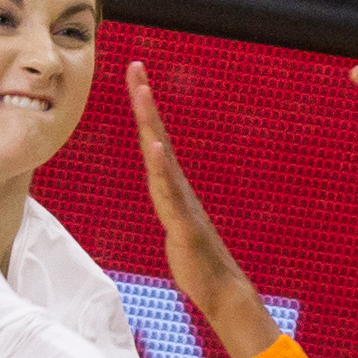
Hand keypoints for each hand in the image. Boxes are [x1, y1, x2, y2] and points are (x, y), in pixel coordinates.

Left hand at [127, 61, 277, 357]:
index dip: (144, 111)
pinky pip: (169, 191)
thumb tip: (162, 193)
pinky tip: (155, 146)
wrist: (221, 290)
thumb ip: (167, 207)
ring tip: (142, 93)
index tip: (137, 78)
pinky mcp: (184, 223)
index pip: (154, 142)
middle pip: (157, 136)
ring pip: (161, 157)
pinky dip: (161, 167)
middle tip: (136, 67)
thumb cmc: (197, 263)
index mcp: (171, 187)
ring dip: (151, 123)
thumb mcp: (173, 229)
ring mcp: (182, 203)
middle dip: (144, 101)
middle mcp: (177, 187)